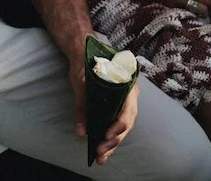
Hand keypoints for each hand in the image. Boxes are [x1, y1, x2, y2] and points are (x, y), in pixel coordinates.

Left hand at [69, 42, 139, 165]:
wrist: (85, 51)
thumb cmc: (85, 64)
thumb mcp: (81, 84)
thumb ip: (83, 106)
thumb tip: (81, 131)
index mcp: (126, 85)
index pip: (127, 111)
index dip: (118, 126)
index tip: (106, 135)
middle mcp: (129, 95)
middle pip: (126, 123)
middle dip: (113, 140)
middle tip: (100, 153)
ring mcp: (124, 101)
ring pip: (123, 127)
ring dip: (112, 143)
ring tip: (101, 158)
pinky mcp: (117, 106)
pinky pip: (117, 123)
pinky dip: (110, 136)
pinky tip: (103, 149)